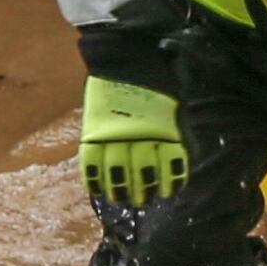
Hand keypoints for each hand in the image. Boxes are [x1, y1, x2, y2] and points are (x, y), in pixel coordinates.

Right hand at [79, 77, 189, 207]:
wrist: (128, 65)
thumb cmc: (157, 89)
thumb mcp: (173, 111)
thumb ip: (174, 134)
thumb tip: (176, 161)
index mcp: (164, 129)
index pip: (169, 162)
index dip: (170, 179)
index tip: (168, 192)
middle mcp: (140, 135)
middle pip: (142, 169)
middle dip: (142, 188)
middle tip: (142, 200)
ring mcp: (114, 134)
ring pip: (116, 169)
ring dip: (118, 188)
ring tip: (120, 199)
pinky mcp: (92, 132)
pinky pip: (90, 161)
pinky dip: (92, 177)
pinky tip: (96, 189)